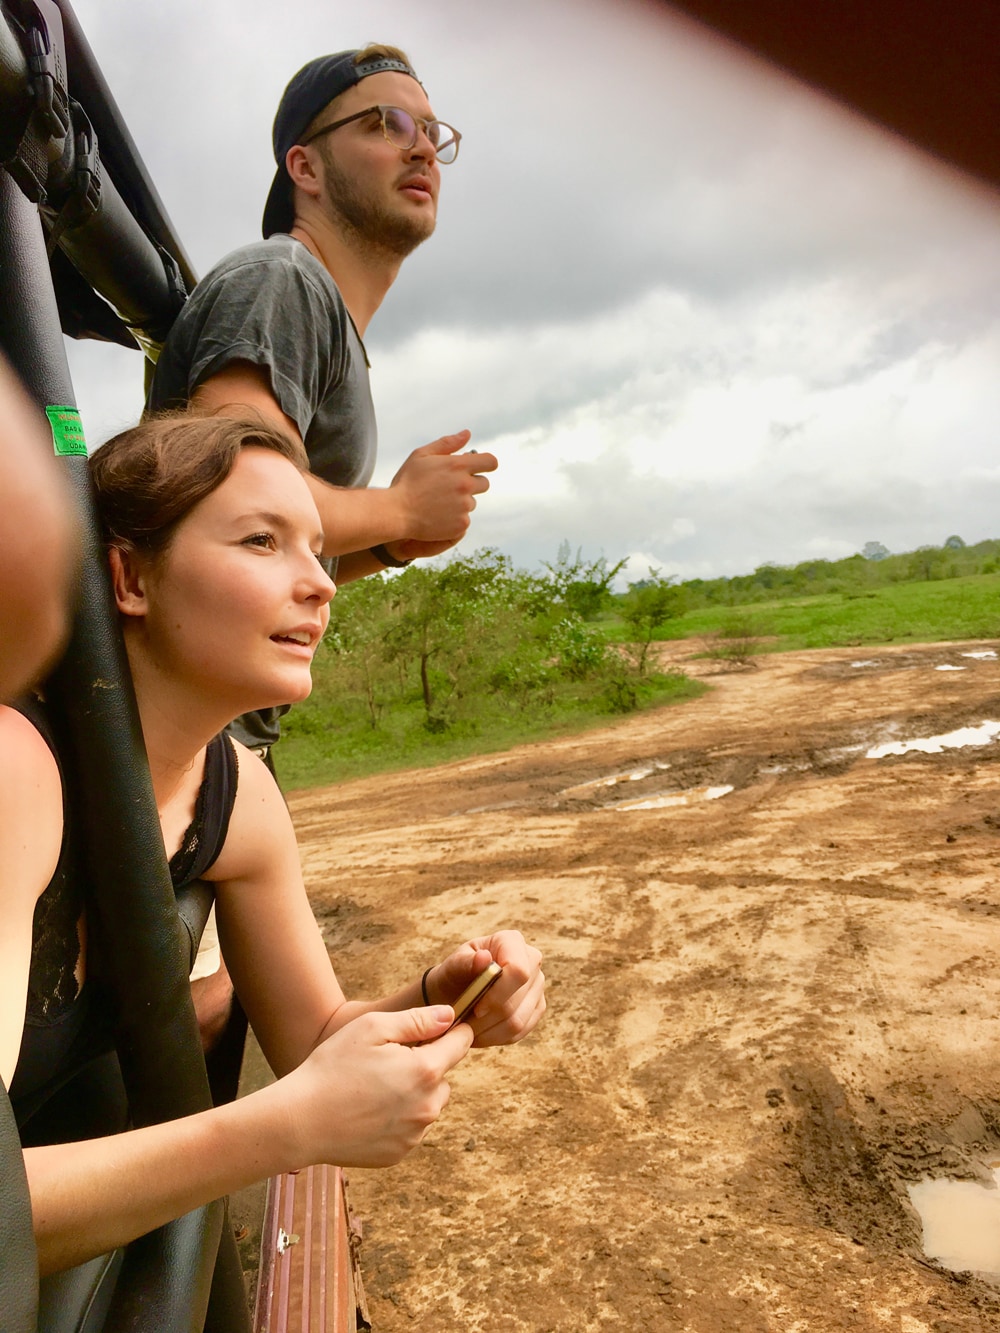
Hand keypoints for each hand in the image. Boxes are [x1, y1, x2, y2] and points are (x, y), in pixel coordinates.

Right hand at [281, 1006, 472, 1168]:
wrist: (300, 1121)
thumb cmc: (333, 1067)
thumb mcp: (372, 1028)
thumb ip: (417, 1020)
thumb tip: (450, 1015)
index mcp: (425, 1071)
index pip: (460, 1043)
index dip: (453, 1030)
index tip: (442, 1026)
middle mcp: (428, 1106)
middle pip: (443, 1076)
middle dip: (425, 1065)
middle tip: (386, 1062)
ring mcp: (415, 1134)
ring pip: (428, 1103)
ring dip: (413, 1093)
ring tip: (373, 1088)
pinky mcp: (399, 1153)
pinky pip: (410, 1127)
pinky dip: (398, 1118)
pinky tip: (368, 1111)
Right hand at [388, 431, 497, 543]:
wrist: (396, 512)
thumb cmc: (407, 482)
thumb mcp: (422, 455)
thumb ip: (447, 443)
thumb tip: (467, 434)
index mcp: (458, 466)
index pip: (490, 462)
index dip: (486, 464)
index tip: (479, 468)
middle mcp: (465, 486)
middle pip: (484, 484)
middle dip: (472, 484)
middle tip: (450, 488)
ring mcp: (464, 506)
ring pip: (472, 503)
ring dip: (461, 502)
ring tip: (438, 503)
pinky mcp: (461, 524)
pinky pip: (464, 519)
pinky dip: (454, 519)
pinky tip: (438, 516)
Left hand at [425, 931, 544, 1048]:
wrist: (457, 990)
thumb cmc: (455, 974)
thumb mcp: (452, 966)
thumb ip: (465, 962)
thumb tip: (484, 958)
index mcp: (511, 941)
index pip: (518, 970)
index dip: (498, 994)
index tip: (476, 1008)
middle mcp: (531, 961)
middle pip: (518, 999)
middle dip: (488, 1018)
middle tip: (463, 1026)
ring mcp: (537, 985)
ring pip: (518, 1020)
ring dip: (489, 1031)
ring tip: (467, 1031)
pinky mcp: (536, 1008)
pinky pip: (520, 1031)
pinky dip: (496, 1037)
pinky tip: (480, 1033)